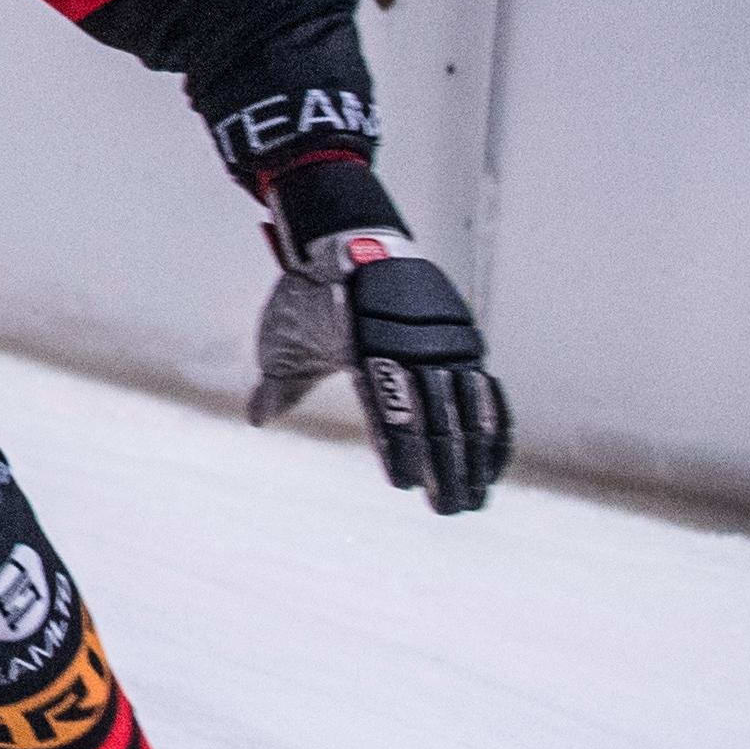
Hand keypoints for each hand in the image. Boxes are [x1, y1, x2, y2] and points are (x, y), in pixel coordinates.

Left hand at [252, 221, 513, 514]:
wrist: (354, 238)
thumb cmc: (313, 293)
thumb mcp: (290, 336)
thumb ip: (282, 383)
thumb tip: (256, 420)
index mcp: (366, 343)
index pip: (389, 402)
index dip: (400, 445)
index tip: (405, 484)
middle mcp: (412, 342)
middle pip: (437, 411)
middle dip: (446, 465)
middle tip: (448, 510)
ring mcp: (445, 340)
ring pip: (469, 405)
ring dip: (475, 456)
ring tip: (475, 499)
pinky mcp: (465, 340)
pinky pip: (486, 390)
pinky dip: (493, 428)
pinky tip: (493, 465)